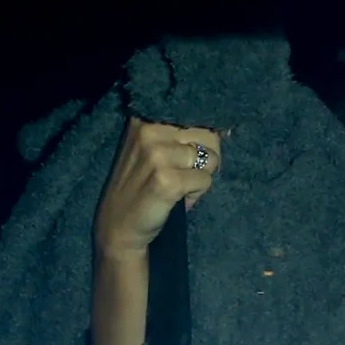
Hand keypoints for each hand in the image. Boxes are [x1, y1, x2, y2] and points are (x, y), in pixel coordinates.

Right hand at [94, 118, 223, 255]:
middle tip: (180, 177)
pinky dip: (197, 194)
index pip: (197, 117)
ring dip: (199, 178)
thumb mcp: (153, 150)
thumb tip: (226, 130)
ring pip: (210, 159)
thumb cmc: (143, 187)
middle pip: (209, 136)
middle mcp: (149, 130)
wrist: (119, 227)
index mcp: (145, 119)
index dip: (204, 139)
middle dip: (204, 161)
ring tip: (177, 188)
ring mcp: (157, 155)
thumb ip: (182, 136)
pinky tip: (176, 199)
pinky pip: (205, 180)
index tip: (193, 155)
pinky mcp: (166, 180)